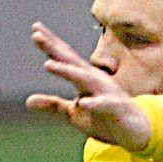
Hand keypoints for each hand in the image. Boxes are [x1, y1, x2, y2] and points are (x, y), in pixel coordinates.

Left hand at [26, 22, 151, 151]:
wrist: (135, 131)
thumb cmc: (103, 118)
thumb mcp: (73, 114)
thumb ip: (53, 105)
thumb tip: (27, 101)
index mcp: (84, 79)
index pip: (65, 58)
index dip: (50, 44)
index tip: (35, 29)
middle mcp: (94, 80)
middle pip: (71, 61)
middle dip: (54, 48)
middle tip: (37, 34)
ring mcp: (106, 92)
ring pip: (85, 79)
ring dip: (67, 71)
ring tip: (48, 64)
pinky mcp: (116, 108)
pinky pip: (104, 105)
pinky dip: (94, 103)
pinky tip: (83, 103)